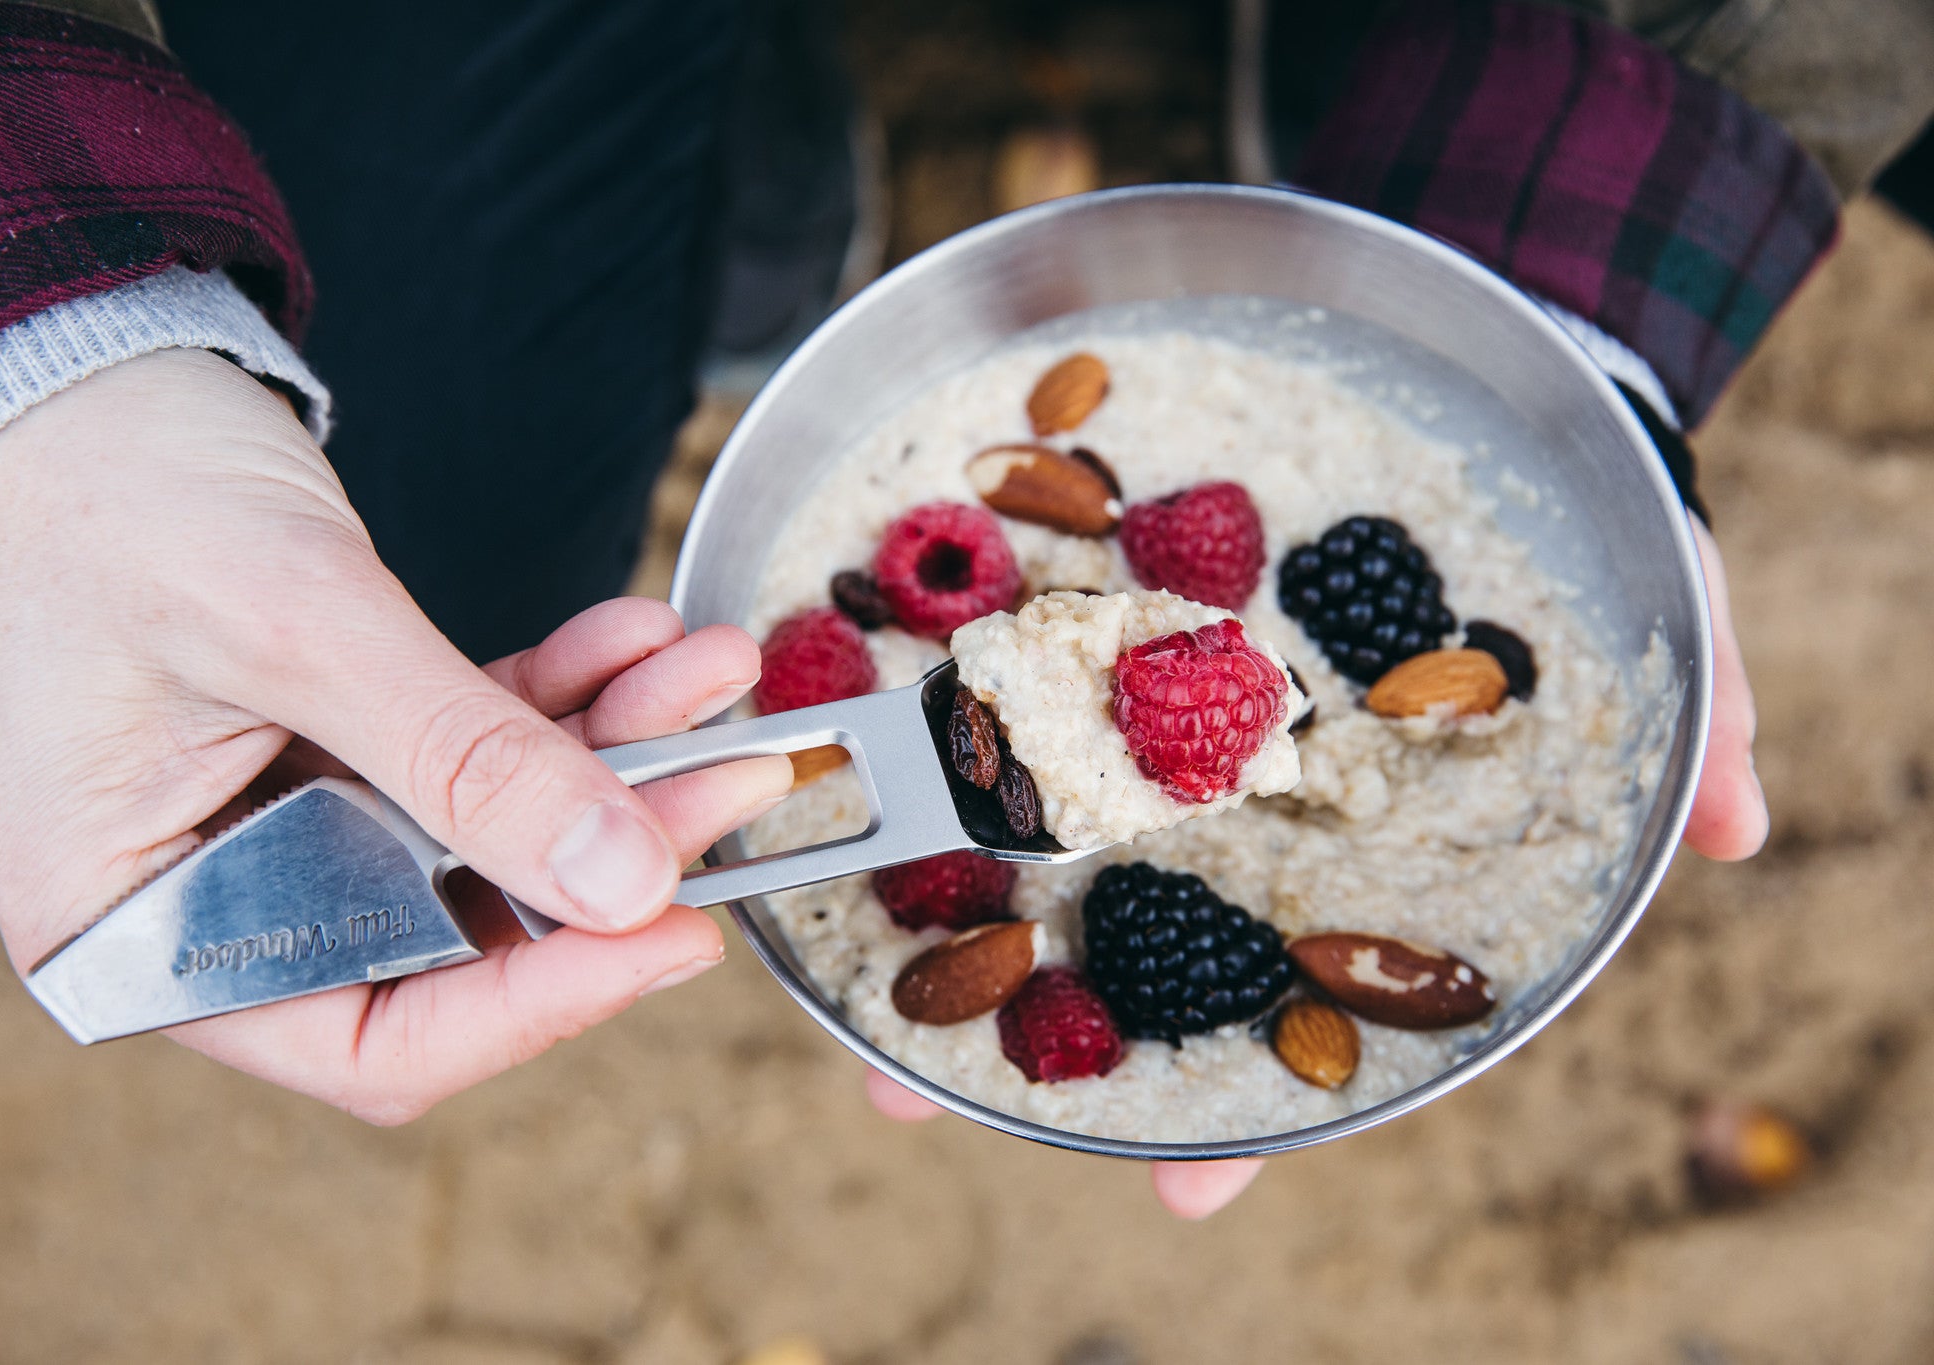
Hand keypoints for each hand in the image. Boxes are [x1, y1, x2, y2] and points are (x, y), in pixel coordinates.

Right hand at [0, 349, 790, 1122]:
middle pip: (460, 939)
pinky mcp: (341, 750)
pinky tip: (636, 641)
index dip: (537, 1006)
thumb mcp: (296, 631)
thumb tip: (627, 877)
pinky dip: (559, 698)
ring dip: (611, 758)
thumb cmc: (104, 493)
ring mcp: (288, 827)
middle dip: (609, 854)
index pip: (371, 1038)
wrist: (64, 371)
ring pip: (493, 841)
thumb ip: (465, 762)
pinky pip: (477, 752)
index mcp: (142, 934)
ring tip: (709, 673)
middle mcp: (220, 905)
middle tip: (731, 776)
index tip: (674, 932)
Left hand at [863, 516, 1770, 1214]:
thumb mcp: (1664, 608)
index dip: (1247, 1099)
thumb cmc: (1580, 510)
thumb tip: (1738, 829)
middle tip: (913, 1093)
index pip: (1294, 992)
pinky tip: (854, 754)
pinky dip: (938, 703)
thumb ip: (1689, 720)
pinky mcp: (1111, 581)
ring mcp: (1164, 686)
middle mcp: (1238, 776)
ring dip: (932, 888)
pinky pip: (1012, 650)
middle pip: (1112, 924)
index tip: (1186, 1191)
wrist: (1497, 367)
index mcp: (1353, 831)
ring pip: (1034, 808)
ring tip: (832, 973)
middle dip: (1015, 1012)